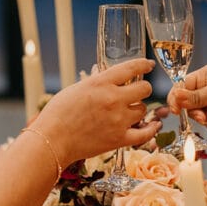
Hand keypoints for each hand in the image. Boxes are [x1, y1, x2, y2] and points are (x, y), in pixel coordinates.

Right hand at [33, 59, 160, 162]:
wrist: (52, 140)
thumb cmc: (58, 114)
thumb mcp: (76, 89)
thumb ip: (97, 83)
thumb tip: (110, 79)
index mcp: (101, 83)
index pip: (131, 68)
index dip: (143, 65)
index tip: (148, 65)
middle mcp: (113, 99)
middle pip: (144, 89)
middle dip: (142, 89)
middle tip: (136, 93)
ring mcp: (118, 120)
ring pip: (143, 109)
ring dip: (138, 109)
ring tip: (128, 112)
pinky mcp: (119, 139)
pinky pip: (145, 133)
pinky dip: (151, 129)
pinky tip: (154, 125)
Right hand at [167, 64, 206, 133]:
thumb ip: (195, 96)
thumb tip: (175, 95)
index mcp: (206, 74)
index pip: (182, 85)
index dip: (177, 98)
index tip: (176, 111)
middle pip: (187, 101)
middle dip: (195, 112)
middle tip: (204, 117)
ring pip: (196, 114)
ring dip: (206, 120)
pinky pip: (206, 122)